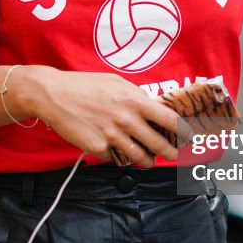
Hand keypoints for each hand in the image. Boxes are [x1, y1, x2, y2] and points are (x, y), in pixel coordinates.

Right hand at [16, 67, 181, 167]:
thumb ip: (135, 95)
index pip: (168, 119)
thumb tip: (151, 106)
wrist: (53, 95)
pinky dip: (115, 155)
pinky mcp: (97, 148)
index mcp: (134, 100)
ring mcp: (112, 136)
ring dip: (147, 160)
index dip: (182, 131)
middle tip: (174, 156)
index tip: (189, 137)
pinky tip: (113, 149)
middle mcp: (126, 119)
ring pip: (138, 156)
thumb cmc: (83, 85)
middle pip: (157, 143)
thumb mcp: (115, 81)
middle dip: (169, 153)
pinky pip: (113, 156)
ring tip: (149, 161)